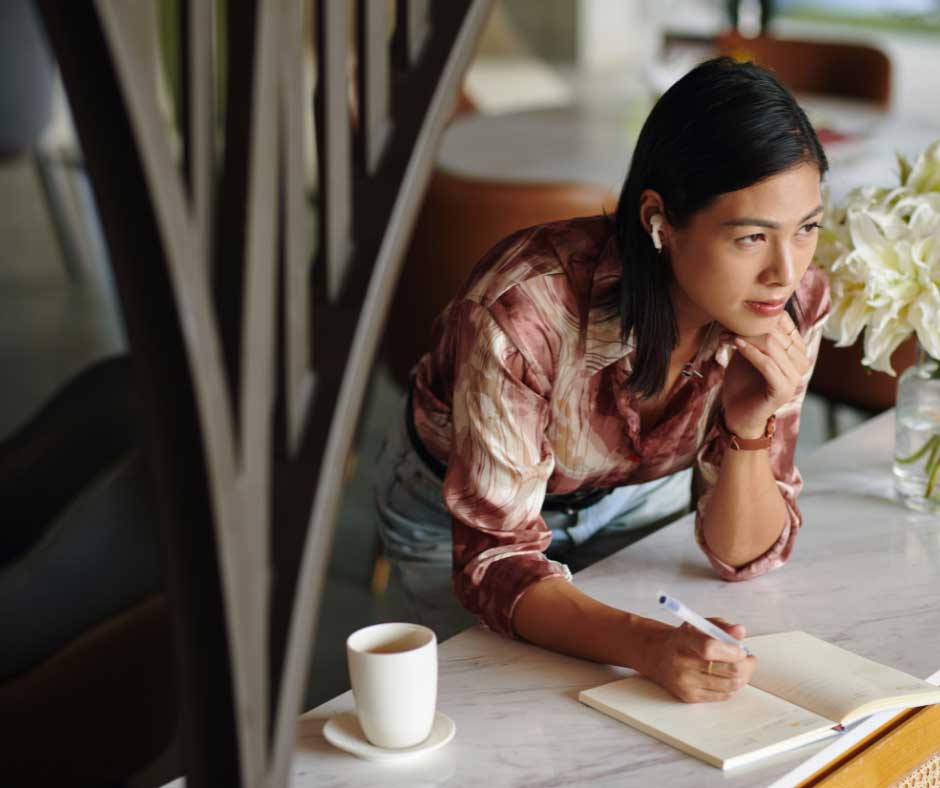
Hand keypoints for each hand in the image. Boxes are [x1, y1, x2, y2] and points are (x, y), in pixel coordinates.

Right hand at [643, 617, 755, 702]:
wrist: (657, 656)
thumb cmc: (682, 639)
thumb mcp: (699, 624)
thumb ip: (721, 627)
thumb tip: (740, 631)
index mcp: (683, 640)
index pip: (709, 648)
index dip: (732, 650)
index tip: (741, 649)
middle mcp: (682, 663)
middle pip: (728, 670)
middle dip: (746, 664)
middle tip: (747, 658)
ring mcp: (685, 683)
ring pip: (731, 685)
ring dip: (742, 676)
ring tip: (739, 667)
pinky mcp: (689, 697)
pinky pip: (724, 696)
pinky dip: (732, 686)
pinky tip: (727, 677)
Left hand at [721, 312, 809, 438]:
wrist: (739, 415)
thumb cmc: (743, 382)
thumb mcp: (747, 352)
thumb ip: (751, 334)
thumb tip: (742, 309)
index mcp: (797, 351)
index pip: (785, 323)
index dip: (761, 316)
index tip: (735, 315)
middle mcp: (802, 362)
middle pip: (777, 333)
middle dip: (749, 327)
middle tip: (726, 324)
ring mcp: (795, 377)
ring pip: (772, 346)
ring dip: (746, 337)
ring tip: (727, 334)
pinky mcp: (784, 390)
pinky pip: (767, 365)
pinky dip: (750, 352)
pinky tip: (735, 344)